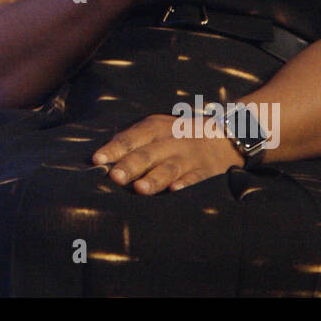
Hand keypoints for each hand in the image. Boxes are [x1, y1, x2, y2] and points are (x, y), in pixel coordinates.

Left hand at [91, 112, 243, 193]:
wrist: (223, 136)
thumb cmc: (176, 136)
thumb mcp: (156, 130)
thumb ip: (131, 142)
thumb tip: (100, 161)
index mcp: (154, 128)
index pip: (130, 138)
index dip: (113, 149)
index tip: (97, 160)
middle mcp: (170, 141)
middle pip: (147, 154)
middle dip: (130, 165)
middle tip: (114, 177)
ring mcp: (188, 157)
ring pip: (168, 168)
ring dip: (154, 179)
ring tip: (139, 189)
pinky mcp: (205, 171)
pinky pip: (195, 179)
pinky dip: (185, 184)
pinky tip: (175, 192)